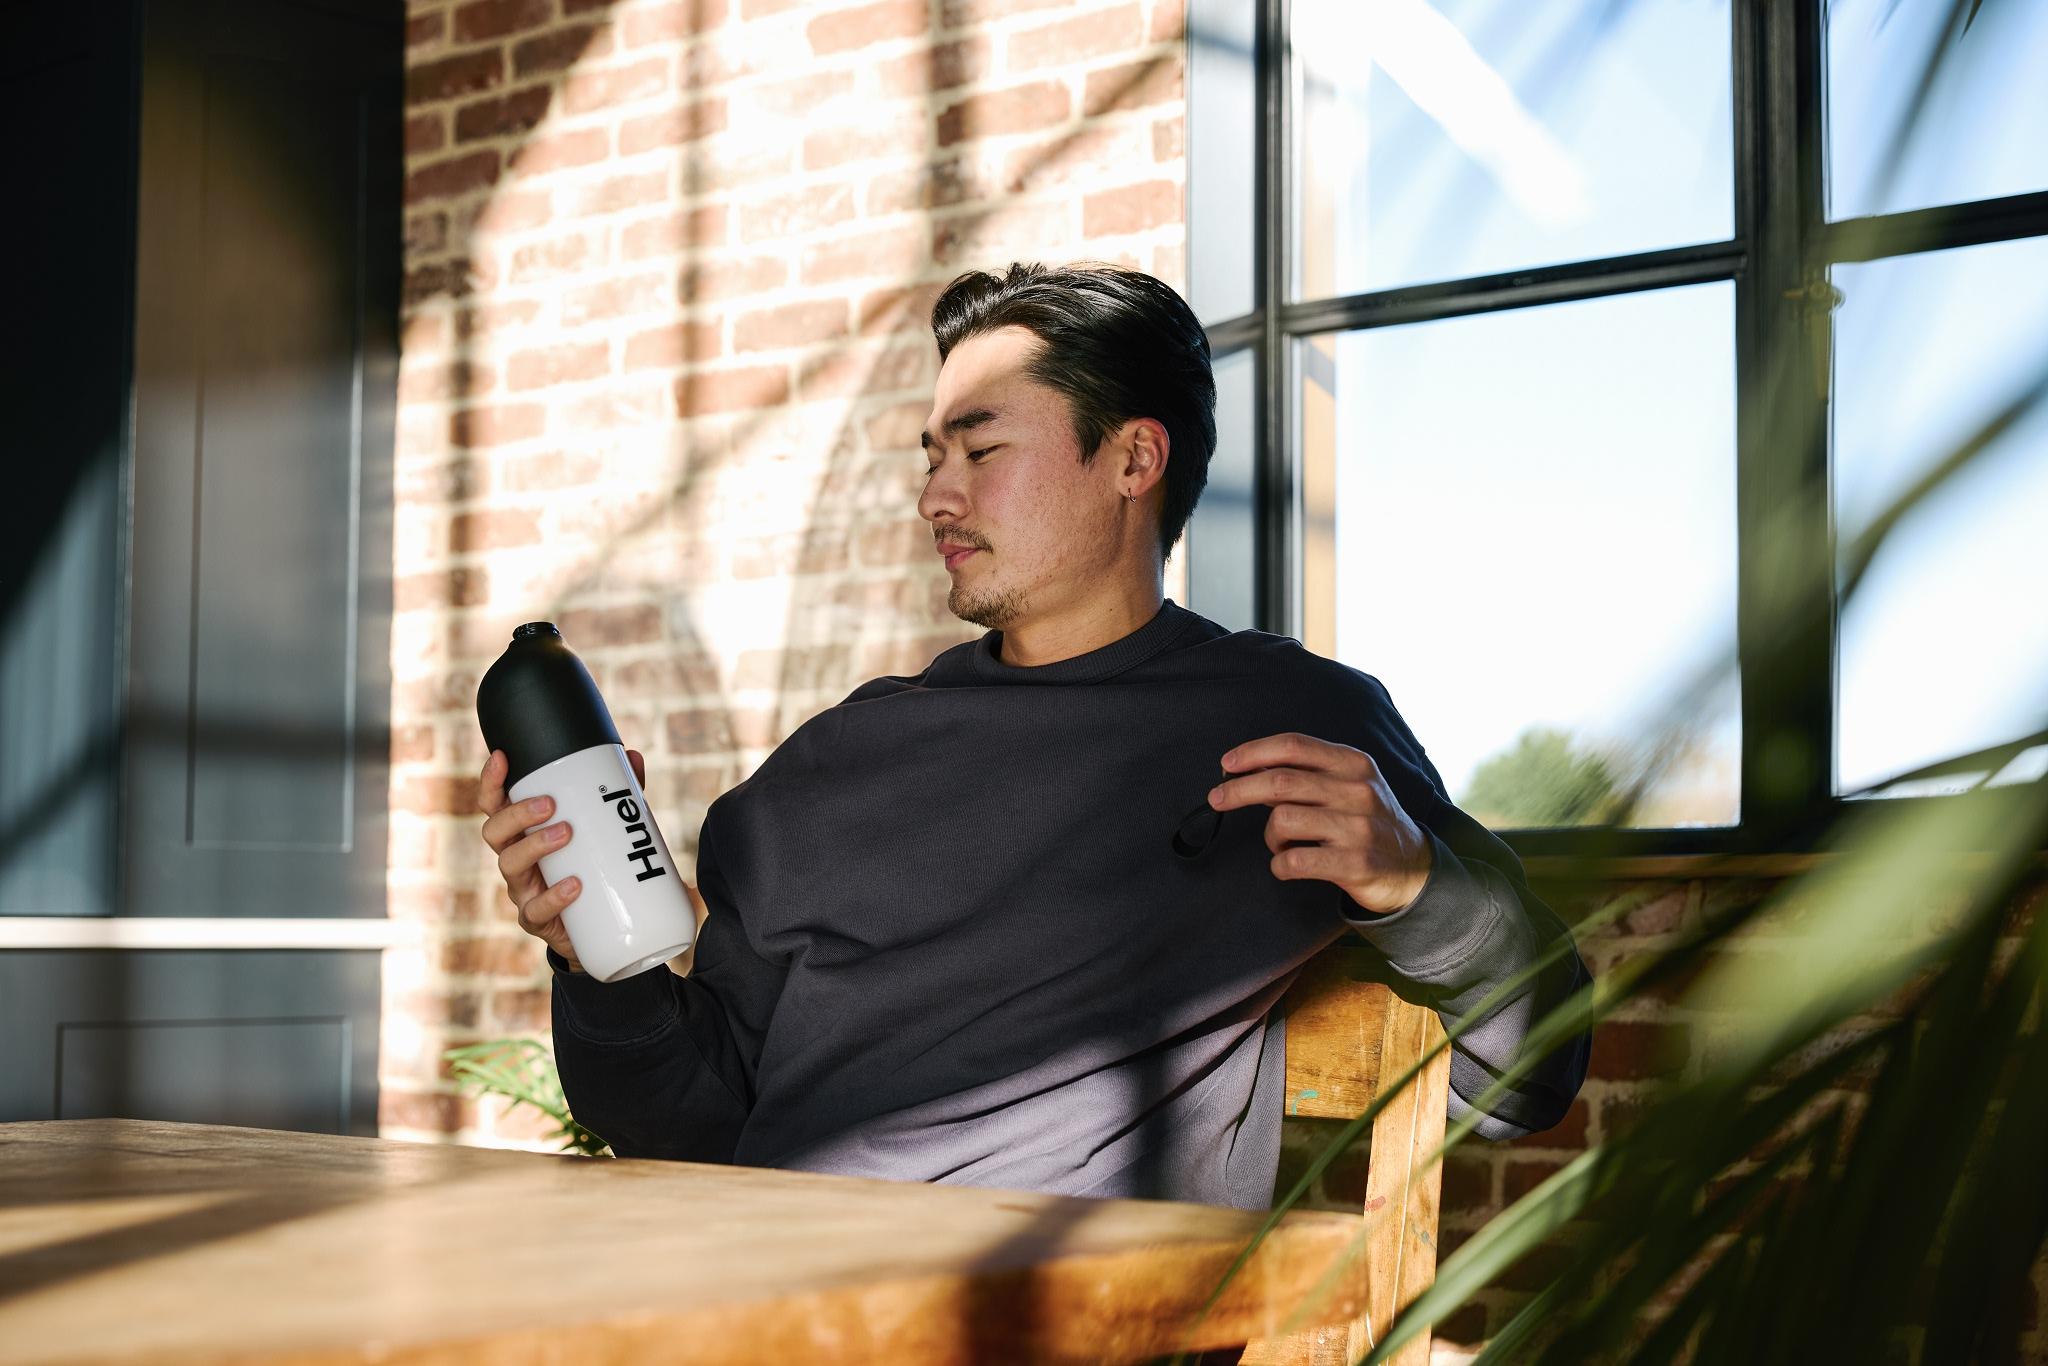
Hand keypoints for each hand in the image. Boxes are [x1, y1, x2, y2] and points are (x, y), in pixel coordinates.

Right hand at [476, 746, 648, 972]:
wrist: (601, 928)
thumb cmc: (595, 867)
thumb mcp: (606, 829)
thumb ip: (618, 795)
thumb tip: (632, 756)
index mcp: (522, 832)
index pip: (495, 805)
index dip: (491, 782)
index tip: (502, 758)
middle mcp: (515, 858)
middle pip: (495, 831)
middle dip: (517, 814)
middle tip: (550, 803)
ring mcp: (523, 890)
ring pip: (509, 865)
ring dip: (535, 846)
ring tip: (566, 833)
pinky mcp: (537, 920)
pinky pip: (536, 910)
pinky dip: (554, 897)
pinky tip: (575, 886)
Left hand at [1208, 732, 1434, 915]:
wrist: (1414, 868)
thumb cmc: (1368, 821)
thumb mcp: (1348, 786)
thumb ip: (1306, 775)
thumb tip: (1248, 770)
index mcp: (1353, 763)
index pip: (1293, 746)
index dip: (1253, 752)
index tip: (1227, 764)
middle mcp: (1357, 790)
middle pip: (1280, 781)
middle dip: (1238, 790)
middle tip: (1217, 799)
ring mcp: (1357, 827)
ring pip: (1282, 821)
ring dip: (1271, 837)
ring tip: (1283, 845)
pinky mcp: (1355, 864)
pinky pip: (1293, 862)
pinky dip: (1279, 865)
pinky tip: (1287, 865)